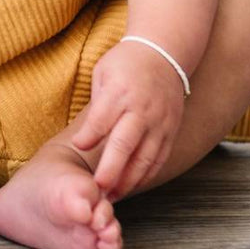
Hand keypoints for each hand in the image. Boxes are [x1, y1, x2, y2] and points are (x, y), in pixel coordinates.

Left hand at [69, 40, 186, 201]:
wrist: (164, 53)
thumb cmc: (126, 63)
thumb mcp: (103, 73)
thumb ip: (95, 107)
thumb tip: (83, 141)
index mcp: (120, 91)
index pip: (102, 119)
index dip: (89, 136)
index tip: (78, 147)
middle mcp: (141, 109)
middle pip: (124, 145)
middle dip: (110, 171)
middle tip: (97, 189)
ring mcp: (159, 122)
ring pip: (145, 158)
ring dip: (129, 181)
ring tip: (113, 195)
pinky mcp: (171, 131)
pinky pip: (159, 159)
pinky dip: (146, 175)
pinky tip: (133, 185)